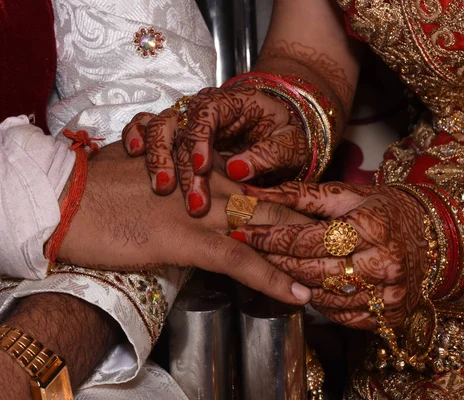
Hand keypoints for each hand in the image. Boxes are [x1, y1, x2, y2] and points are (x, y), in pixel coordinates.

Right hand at [57, 142, 312, 304]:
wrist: (64, 197)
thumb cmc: (101, 185)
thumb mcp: (150, 170)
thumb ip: (184, 180)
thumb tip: (199, 196)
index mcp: (206, 168)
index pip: (262, 188)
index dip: (294, 208)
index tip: (322, 224)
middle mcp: (212, 183)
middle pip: (275, 206)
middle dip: (312, 229)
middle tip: (348, 246)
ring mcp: (203, 209)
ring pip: (267, 230)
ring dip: (303, 254)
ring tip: (336, 273)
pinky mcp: (187, 237)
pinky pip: (239, 260)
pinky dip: (270, 278)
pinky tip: (296, 293)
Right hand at [121, 85, 308, 215]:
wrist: (277, 133)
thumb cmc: (284, 136)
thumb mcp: (290, 144)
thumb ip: (268, 154)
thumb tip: (238, 171)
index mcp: (232, 103)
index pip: (208, 115)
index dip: (201, 140)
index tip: (203, 168)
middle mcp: (204, 108)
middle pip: (181, 127)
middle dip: (181, 164)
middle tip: (191, 200)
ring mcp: (186, 120)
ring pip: (159, 128)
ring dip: (157, 157)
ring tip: (161, 187)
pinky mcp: (174, 134)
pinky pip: (145, 126)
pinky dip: (136, 136)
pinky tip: (132, 154)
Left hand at [230, 182, 428, 329]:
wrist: (433, 236)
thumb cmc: (385, 209)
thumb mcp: (348, 194)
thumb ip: (301, 194)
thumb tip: (256, 193)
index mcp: (370, 227)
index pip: (307, 238)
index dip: (270, 237)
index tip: (243, 231)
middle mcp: (382, 263)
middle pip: (311, 270)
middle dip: (274, 262)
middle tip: (249, 252)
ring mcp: (388, 293)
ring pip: (323, 297)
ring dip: (293, 284)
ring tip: (276, 267)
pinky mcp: (390, 315)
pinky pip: (342, 315)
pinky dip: (321, 302)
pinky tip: (311, 286)